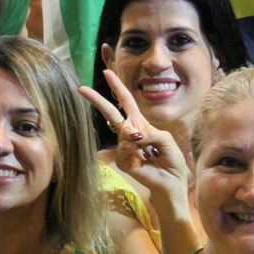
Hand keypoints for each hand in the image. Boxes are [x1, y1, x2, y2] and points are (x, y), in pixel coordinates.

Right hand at [80, 70, 187, 211]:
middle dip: (98, 101)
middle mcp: (129, 132)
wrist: (171, 181)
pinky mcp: (123, 161)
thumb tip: (132, 133)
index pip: (126, 102)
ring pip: (122, 133)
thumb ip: (152, 132)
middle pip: (111, 113)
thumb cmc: (170, 158)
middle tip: (82, 89)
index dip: (118, 87)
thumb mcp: (166, 140)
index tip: (107, 73)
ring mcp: (124, 147)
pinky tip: (143, 159)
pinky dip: (135, 151)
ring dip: (138, 139)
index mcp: (140, 123)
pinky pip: (125, 149)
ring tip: (150, 151)